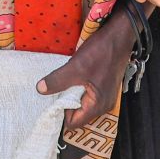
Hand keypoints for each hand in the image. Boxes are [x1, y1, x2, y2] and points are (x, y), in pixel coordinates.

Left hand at [38, 11, 138, 131]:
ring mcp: (104, 96)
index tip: (46, 105)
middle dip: (63, 106)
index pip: (74, 123)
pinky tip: (68, 79)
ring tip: (56, 86)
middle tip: (48, 95)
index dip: (60, 116)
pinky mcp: (103, 86)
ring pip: (81, 103)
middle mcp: (103, 105)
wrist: (119, 35)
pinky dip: (75, 89)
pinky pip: (86, 94)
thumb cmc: (101, 52)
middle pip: (77, 115)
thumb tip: (40, 90)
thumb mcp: (75, 67)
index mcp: (98, 105)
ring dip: (69, 96)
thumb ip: (58, 80)